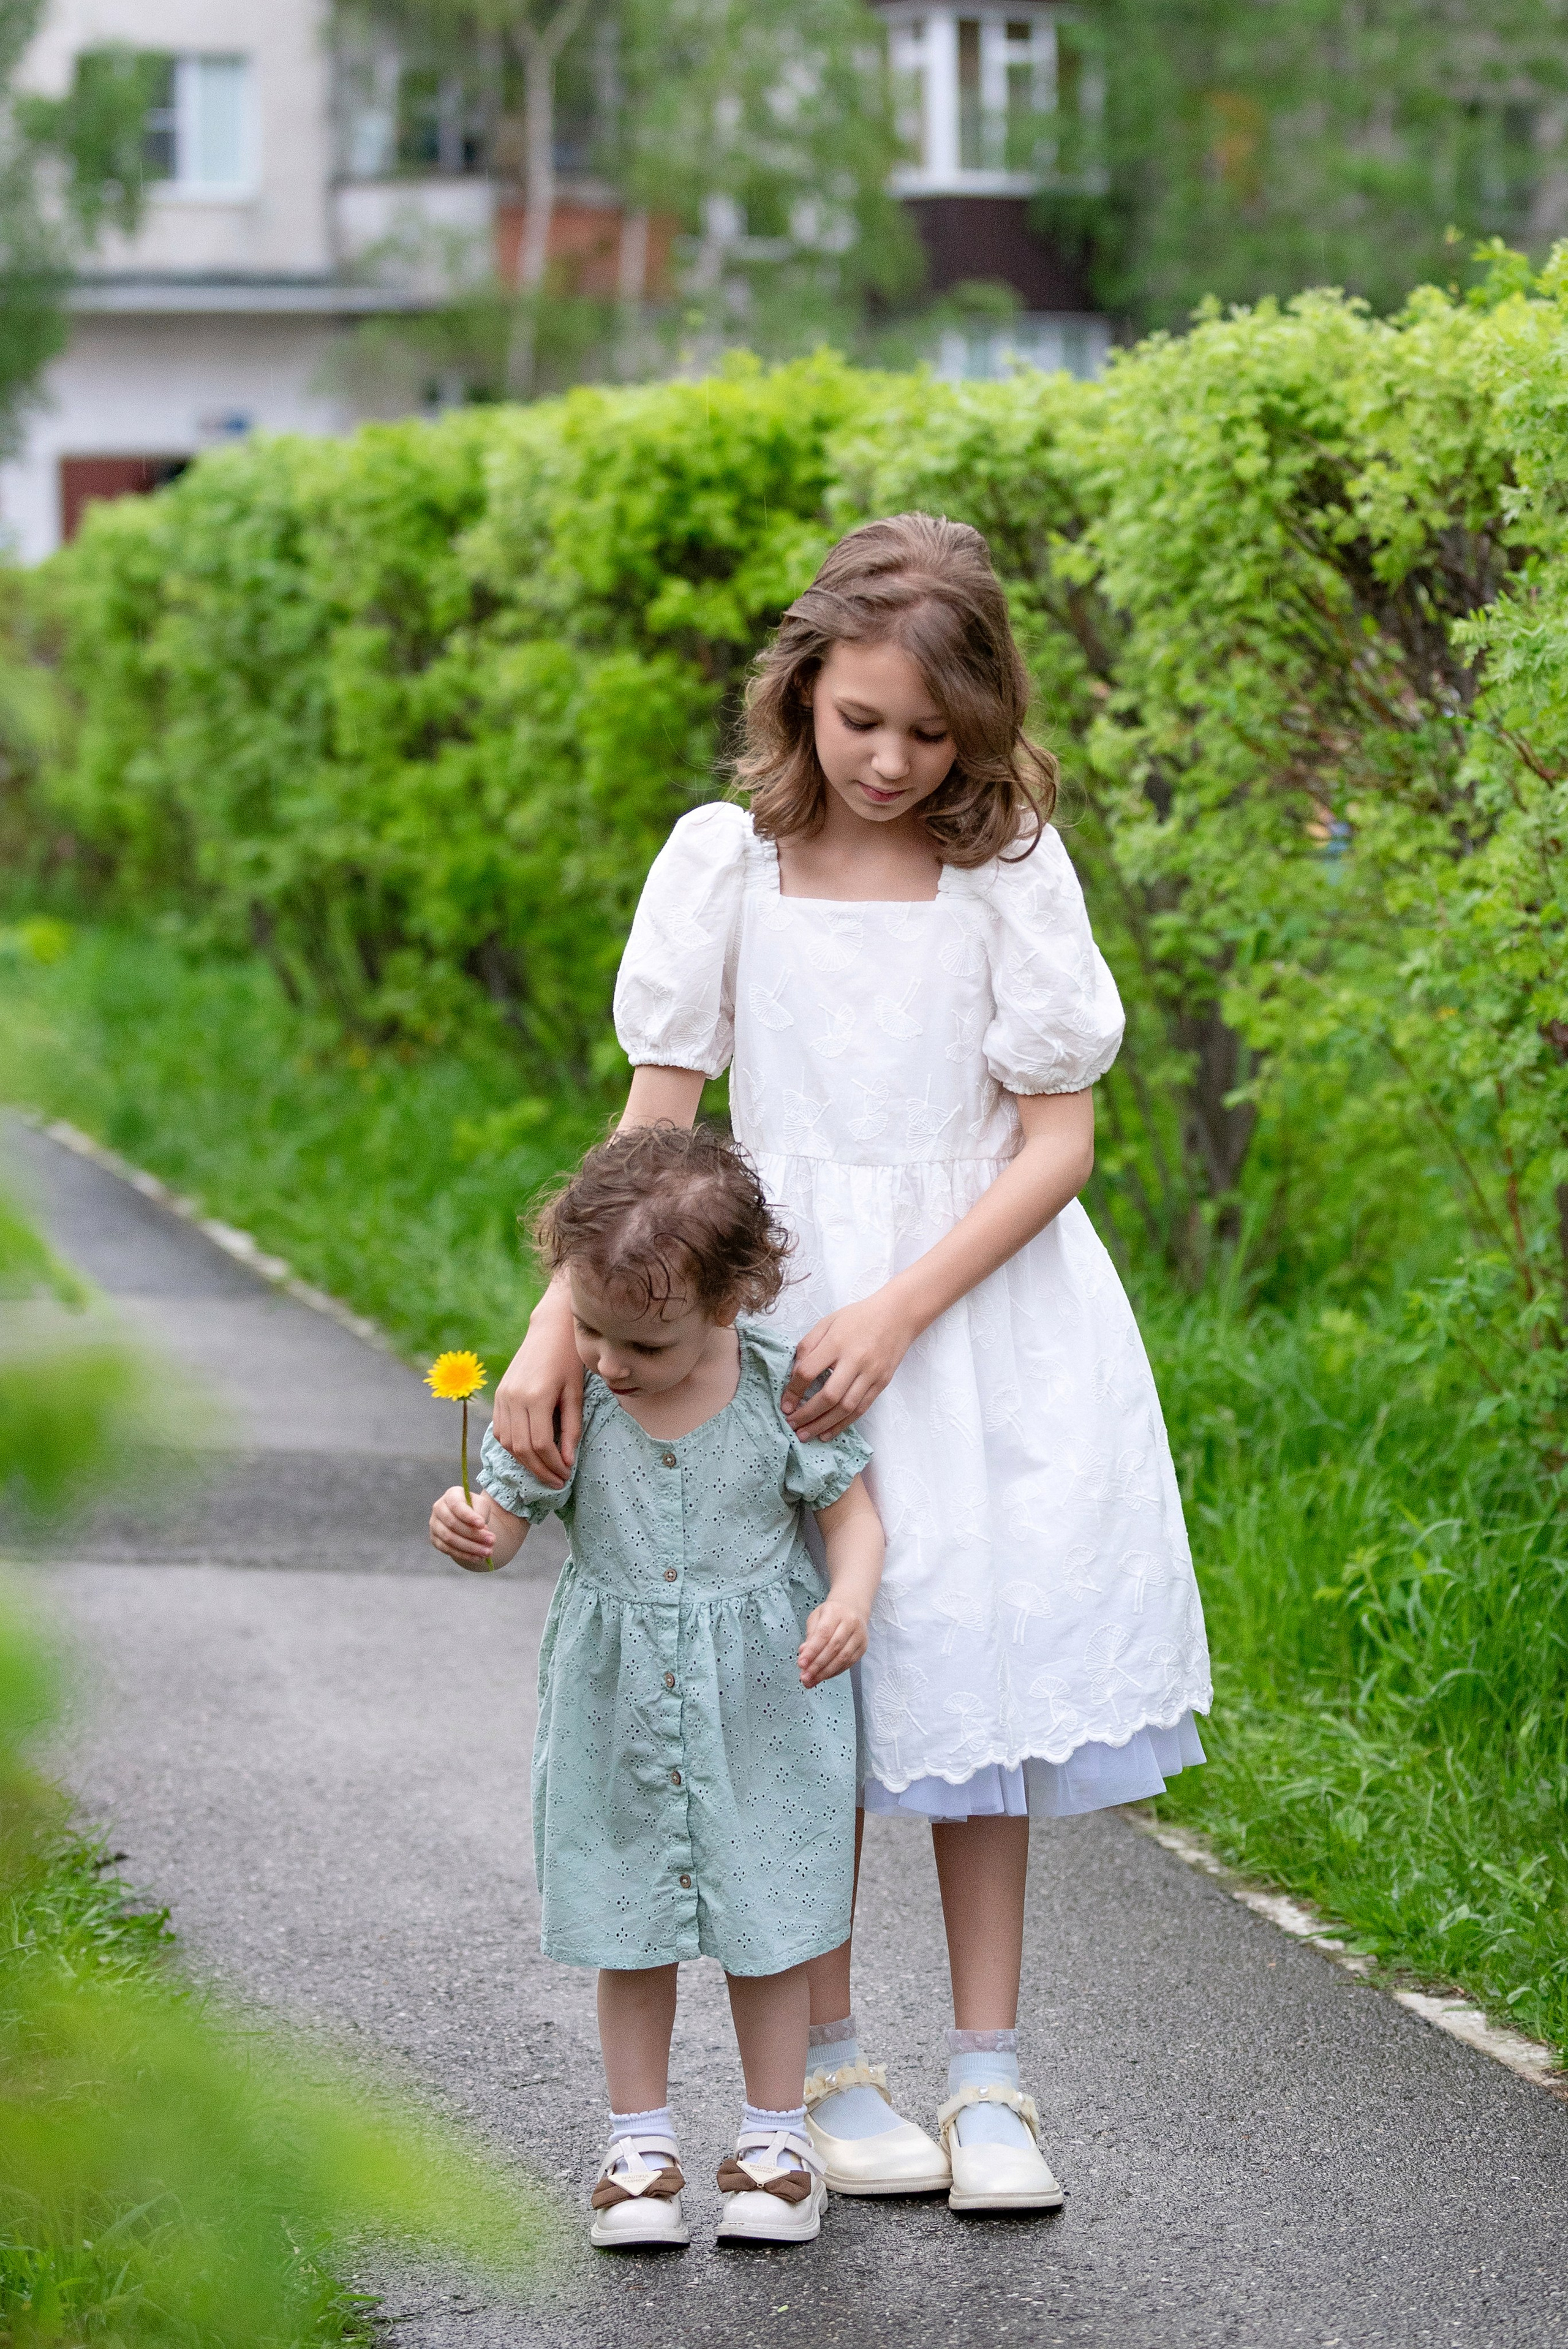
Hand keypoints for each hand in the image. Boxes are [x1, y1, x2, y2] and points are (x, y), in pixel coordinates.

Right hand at [430, 1486, 499, 1570]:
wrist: (466, 1518)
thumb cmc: (475, 1509)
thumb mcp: (481, 1505)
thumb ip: (480, 1512)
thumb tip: (481, 1529)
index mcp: (451, 1495)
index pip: (457, 1506)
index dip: (469, 1516)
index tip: (482, 1524)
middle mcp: (439, 1508)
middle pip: (453, 1524)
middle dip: (474, 1535)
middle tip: (492, 1541)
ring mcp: (434, 1525)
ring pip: (450, 1539)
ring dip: (470, 1547)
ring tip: (488, 1552)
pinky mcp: (435, 1539)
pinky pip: (448, 1549)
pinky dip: (463, 1555)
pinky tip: (477, 1557)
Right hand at [492, 1279, 582, 1486]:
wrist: (549, 1331)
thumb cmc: (569, 1360)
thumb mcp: (576, 1394)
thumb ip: (571, 1429)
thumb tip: (567, 1462)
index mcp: (536, 1397)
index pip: (541, 1445)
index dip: (553, 1466)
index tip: (567, 1477)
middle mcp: (514, 1398)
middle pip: (522, 1449)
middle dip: (540, 1471)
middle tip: (557, 1482)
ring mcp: (502, 1397)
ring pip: (508, 1443)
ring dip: (526, 1463)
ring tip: (545, 1472)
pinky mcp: (499, 1395)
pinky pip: (501, 1431)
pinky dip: (514, 1448)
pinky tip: (531, 1454)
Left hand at [781, 1292, 917, 1440]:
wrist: (898, 1315)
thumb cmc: (858, 1317)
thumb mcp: (827, 1322)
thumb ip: (808, 1346)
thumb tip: (794, 1375)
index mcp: (836, 1342)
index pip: (809, 1371)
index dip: (793, 1391)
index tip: (785, 1405)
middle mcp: (855, 1360)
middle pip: (828, 1395)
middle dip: (807, 1414)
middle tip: (792, 1425)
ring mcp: (871, 1374)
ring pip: (845, 1408)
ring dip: (823, 1425)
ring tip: (806, 1435)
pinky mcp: (882, 1383)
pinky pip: (861, 1409)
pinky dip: (843, 1424)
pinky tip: (828, 1432)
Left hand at [798, 1594, 869, 1686]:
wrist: (852, 1609)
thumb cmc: (831, 1614)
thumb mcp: (816, 1618)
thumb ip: (810, 1636)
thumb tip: (803, 1653)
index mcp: (835, 1612)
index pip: (823, 1633)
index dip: (812, 1650)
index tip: (801, 1664)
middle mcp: (850, 1622)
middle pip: (834, 1648)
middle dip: (817, 1665)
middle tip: (805, 1677)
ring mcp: (859, 1635)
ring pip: (843, 1658)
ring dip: (825, 1672)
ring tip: (812, 1681)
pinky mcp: (863, 1647)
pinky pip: (848, 1663)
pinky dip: (834, 1672)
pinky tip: (824, 1676)